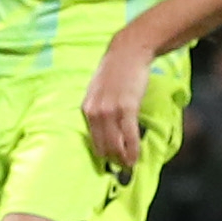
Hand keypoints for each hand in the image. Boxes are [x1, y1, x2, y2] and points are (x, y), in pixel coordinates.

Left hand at [81, 35, 155, 174]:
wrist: (127, 52)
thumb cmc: (116, 71)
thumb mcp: (98, 90)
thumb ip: (98, 108)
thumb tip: (105, 127)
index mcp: (86, 109)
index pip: (92, 140)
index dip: (102, 154)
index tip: (111, 162)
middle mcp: (95, 112)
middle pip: (103, 146)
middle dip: (113, 160)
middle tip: (122, 168)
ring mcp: (110, 110)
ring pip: (115, 144)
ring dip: (123, 158)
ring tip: (130, 165)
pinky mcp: (126, 107)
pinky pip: (129, 135)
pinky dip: (133, 149)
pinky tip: (135, 158)